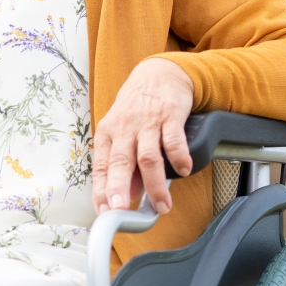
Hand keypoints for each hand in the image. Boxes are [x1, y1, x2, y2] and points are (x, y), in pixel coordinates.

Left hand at [92, 58, 194, 214]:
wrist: (158, 73)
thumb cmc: (137, 107)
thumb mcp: (123, 133)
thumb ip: (125, 165)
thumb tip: (128, 196)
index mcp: (108, 133)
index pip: (101, 166)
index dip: (101, 190)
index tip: (104, 211)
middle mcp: (125, 128)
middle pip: (121, 161)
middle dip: (120, 187)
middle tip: (122, 210)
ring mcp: (147, 122)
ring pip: (148, 157)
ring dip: (155, 184)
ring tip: (163, 205)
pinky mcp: (170, 115)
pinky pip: (174, 140)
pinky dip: (179, 157)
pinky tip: (183, 171)